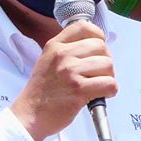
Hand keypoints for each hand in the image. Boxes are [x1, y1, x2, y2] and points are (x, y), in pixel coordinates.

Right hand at [9, 21, 117, 140]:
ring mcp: (70, 71)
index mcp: (54, 45)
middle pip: (101, 47)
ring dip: (108, 77)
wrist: (30, 114)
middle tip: (97, 73)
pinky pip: (109, 84)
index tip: (97, 48)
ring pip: (108, 65)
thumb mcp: (48, 60)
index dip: (97, 36)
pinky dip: (110, 90)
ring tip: (97, 84)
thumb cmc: (42, 90)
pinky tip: (99, 94)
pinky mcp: (79, 89)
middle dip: (104, 61)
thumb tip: (96, 45)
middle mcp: (62, 55)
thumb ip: (67, 50)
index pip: (84, 27)